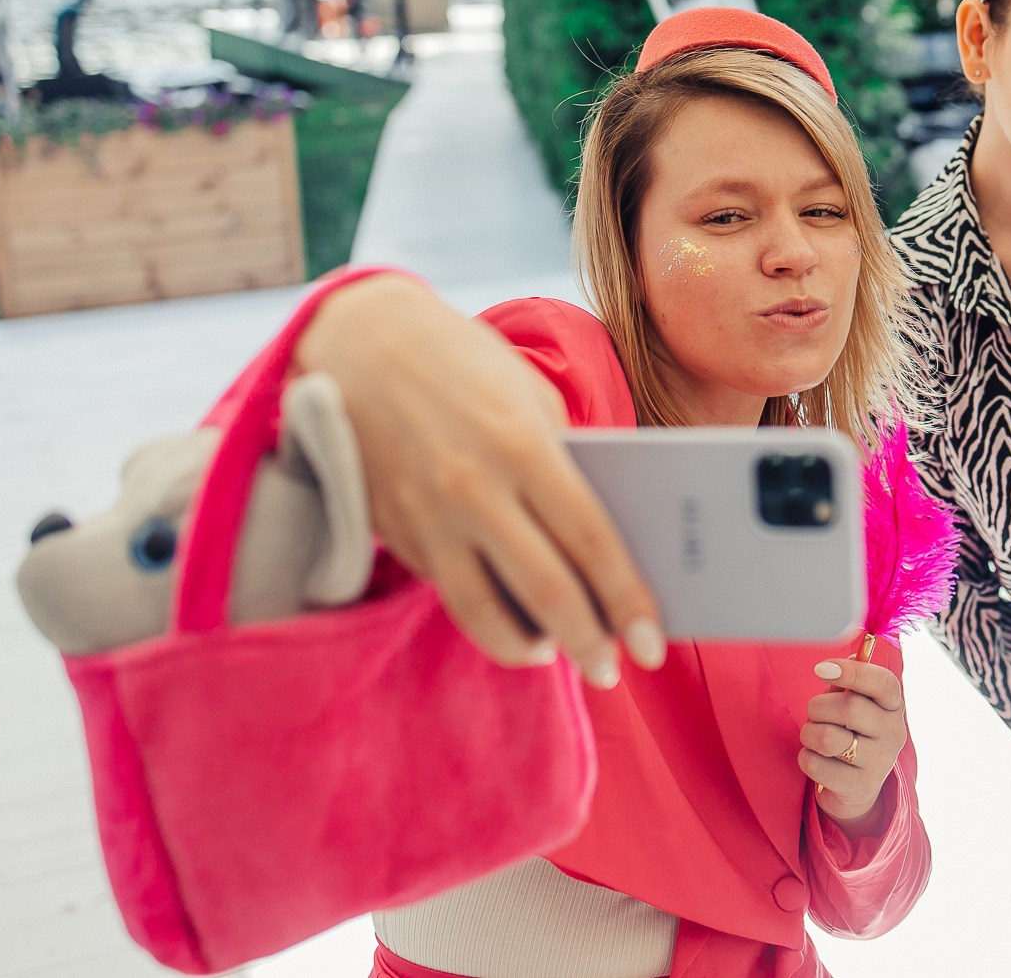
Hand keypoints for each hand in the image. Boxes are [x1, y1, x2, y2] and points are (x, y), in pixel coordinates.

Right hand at [297, 275, 664, 683]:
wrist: (356, 341)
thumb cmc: (462, 363)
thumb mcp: (529, 396)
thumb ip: (566, 462)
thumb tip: (603, 537)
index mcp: (523, 445)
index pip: (592, 540)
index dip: (627, 600)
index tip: (654, 642)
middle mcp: (474, 489)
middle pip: (546, 589)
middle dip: (588, 642)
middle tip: (612, 670)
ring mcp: (428, 518)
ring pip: (484, 614)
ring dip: (528, 648)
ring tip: (557, 655)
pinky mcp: (394, 533)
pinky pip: (449, 592)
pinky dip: (485, 619)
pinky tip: (512, 624)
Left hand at [800, 656, 908, 834]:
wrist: (854, 787)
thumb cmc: (849, 733)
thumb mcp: (853, 705)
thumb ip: (847, 684)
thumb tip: (839, 663)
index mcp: (893, 706)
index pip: (883, 682)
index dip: (852, 671)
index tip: (821, 668)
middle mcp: (893, 733)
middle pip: (849, 707)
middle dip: (818, 707)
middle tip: (814, 714)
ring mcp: (880, 763)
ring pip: (827, 737)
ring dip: (808, 733)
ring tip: (813, 737)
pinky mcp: (860, 787)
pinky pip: (816, 764)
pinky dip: (806, 758)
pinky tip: (817, 759)